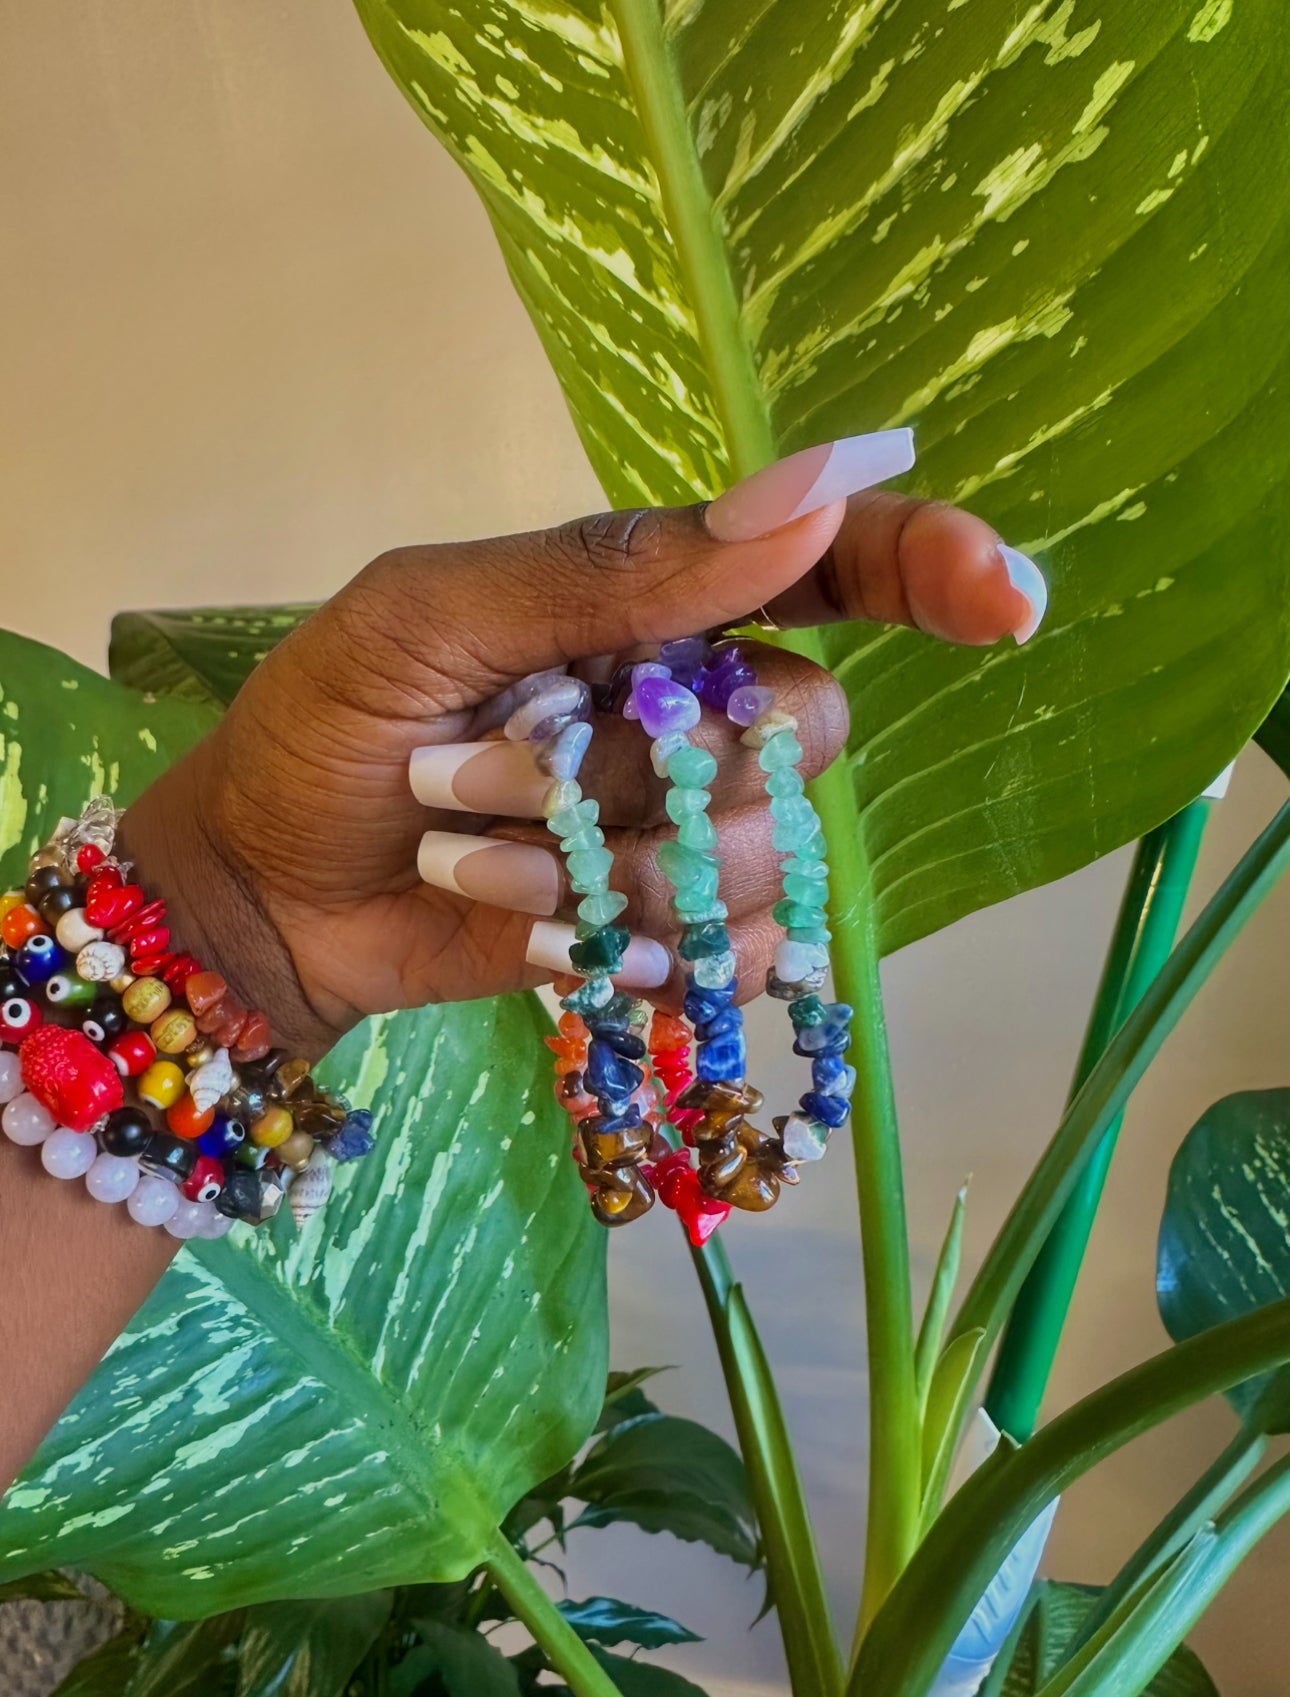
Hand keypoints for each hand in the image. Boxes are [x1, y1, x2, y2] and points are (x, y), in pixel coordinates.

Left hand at [123, 441, 1043, 1060]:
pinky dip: (632, 948)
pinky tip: (532, 930)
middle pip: (806, 731)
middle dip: (644, 768)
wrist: (264, 896)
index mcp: (649, 601)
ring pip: (762, 854)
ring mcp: (683, 826)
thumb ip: (614, 571)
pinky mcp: (667, 931)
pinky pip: (735, 952)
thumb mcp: (431, 616)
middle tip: (479, 771)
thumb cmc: (326, 732)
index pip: (831, 565)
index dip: (930, 567)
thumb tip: (806, 497)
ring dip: (603, 867)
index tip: (1002, 599)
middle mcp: (692, 706)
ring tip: (473, 856)